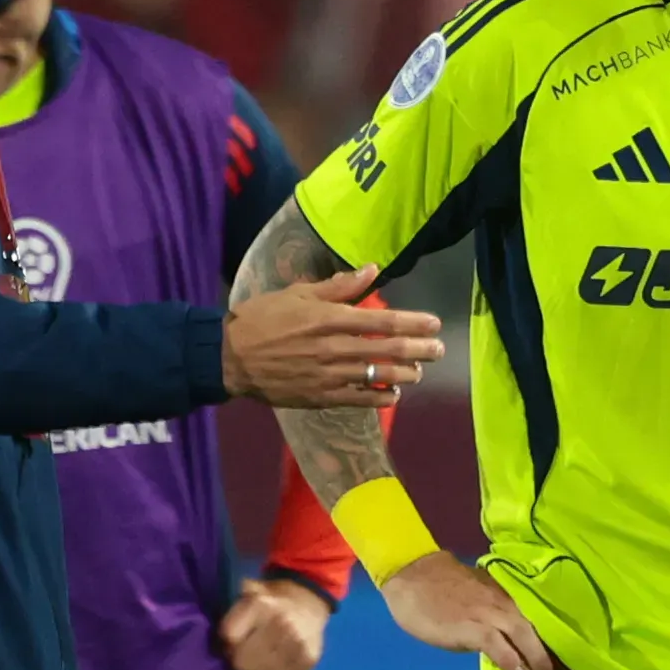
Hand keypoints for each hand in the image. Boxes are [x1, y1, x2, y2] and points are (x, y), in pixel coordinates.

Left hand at [218, 577, 331, 669]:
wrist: (309, 603)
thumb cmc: (271, 601)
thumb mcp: (248, 593)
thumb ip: (231, 611)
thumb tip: (218, 640)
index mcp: (261, 604)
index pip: (229, 637)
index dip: (225, 644)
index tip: (230, 643)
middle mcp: (282, 623)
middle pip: (241, 662)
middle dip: (238, 661)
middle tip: (244, 655)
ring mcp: (297, 644)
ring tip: (259, 664)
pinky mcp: (308, 661)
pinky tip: (272, 669)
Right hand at [224, 264, 443, 406]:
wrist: (230, 356)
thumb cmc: (264, 318)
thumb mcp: (298, 293)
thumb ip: (339, 285)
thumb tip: (373, 270)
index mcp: (330, 318)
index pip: (382, 322)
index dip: (413, 323)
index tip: (435, 323)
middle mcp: (334, 347)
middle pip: (388, 349)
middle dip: (419, 350)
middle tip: (439, 350)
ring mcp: (329, 375)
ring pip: (378, 375)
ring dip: (405, 374)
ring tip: (419, 371)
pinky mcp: (321, 397)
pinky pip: (359, 399)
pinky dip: (381, 397)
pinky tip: (395, 393)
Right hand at [382, 552, 569, 669]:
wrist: (415, 577)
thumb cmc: (445, 590)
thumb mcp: (480, 602)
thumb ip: (498, 619)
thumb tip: (512, 644)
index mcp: (510, 597)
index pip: (540, 621)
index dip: (556, 645)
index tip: (569, 667)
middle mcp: (506, 604)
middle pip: (539, 631)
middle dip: (554, 659)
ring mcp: (490, 614)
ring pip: (525, 637)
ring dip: (540, 663)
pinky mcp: (471, 627)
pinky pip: (497, 644)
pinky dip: (510, 660)